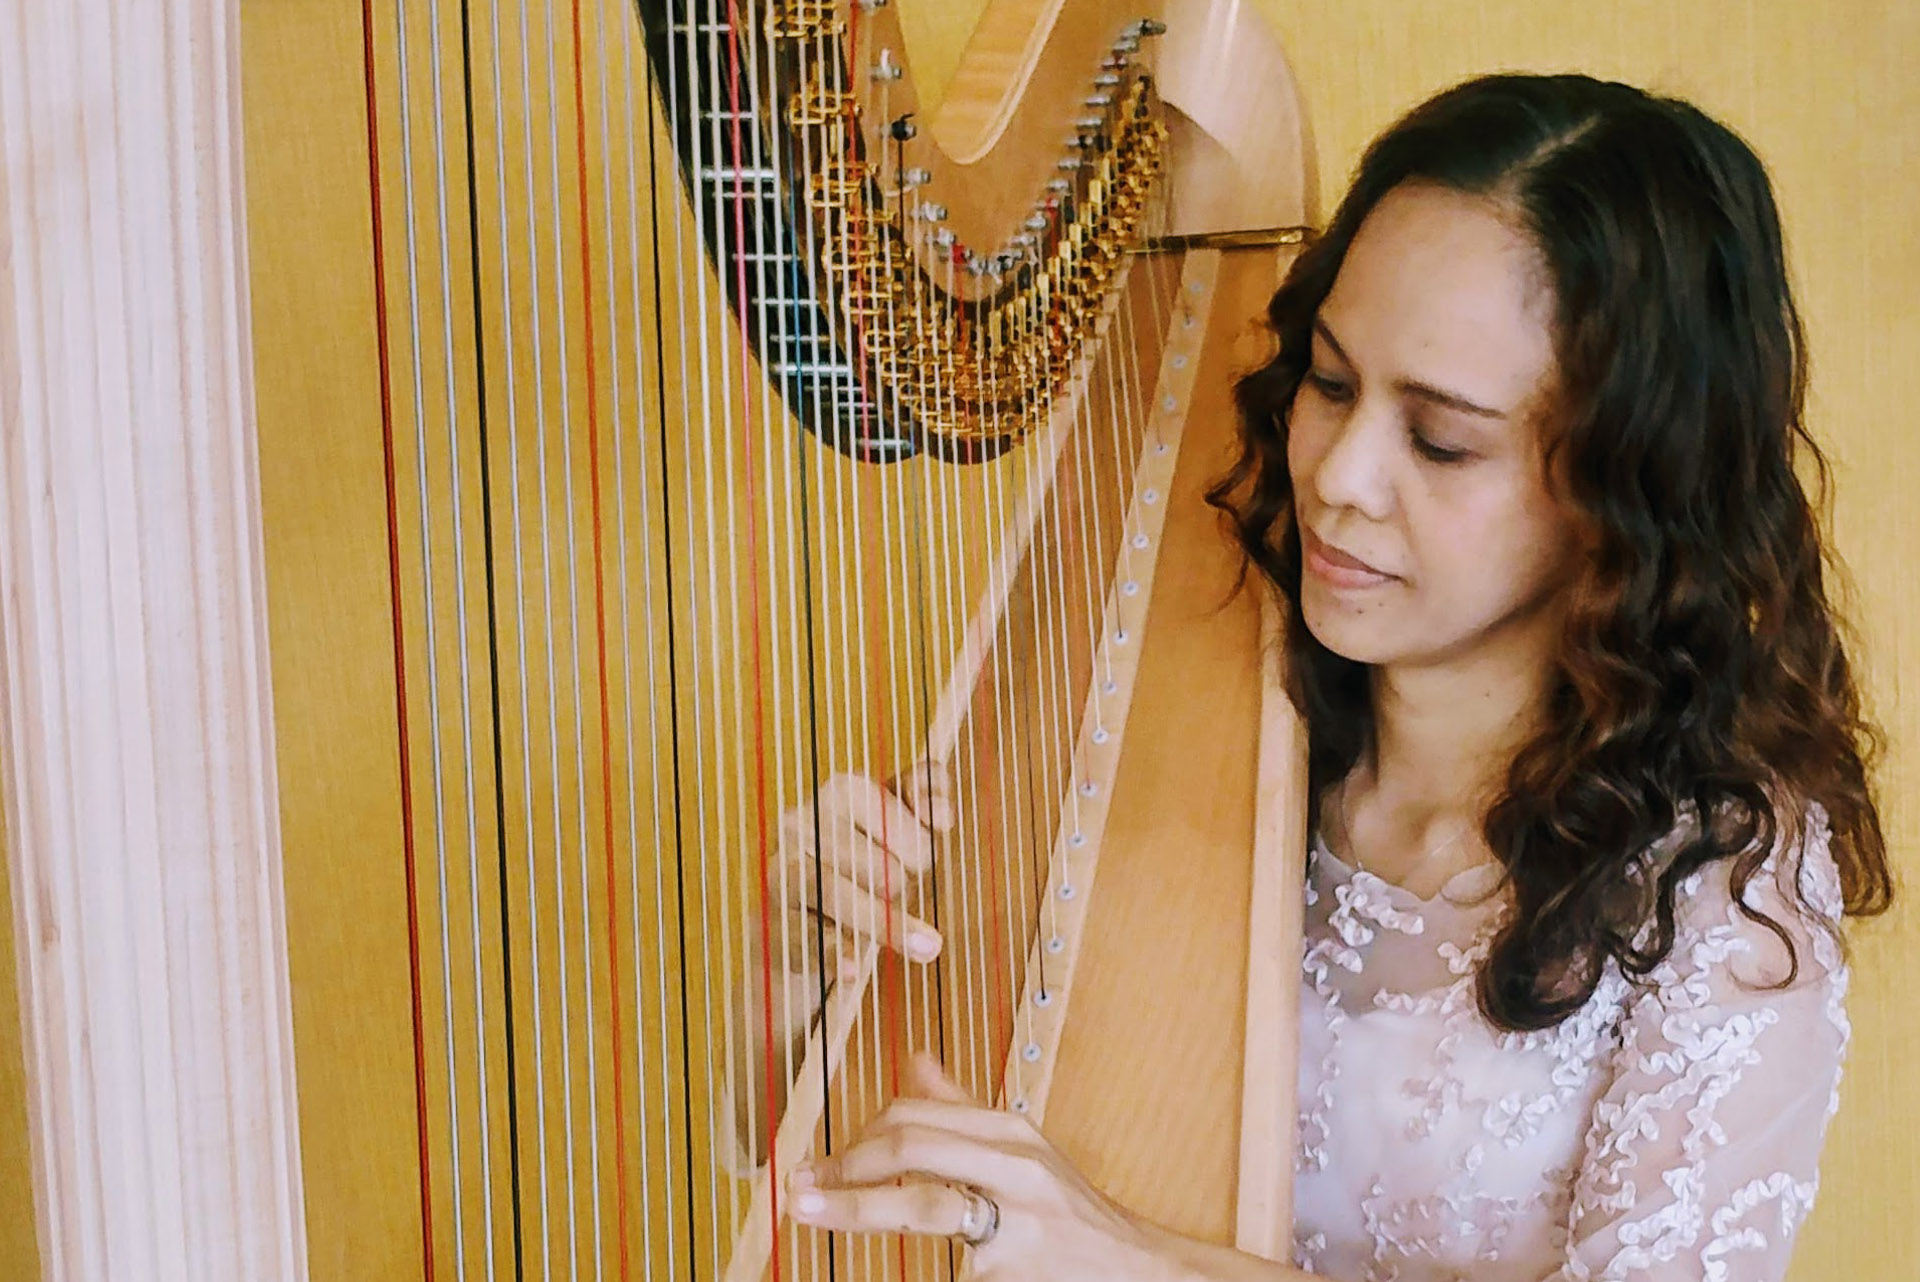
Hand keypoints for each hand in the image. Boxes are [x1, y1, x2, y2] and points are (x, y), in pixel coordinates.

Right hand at [731, 765, 953, 1164]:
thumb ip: (925, 799)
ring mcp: (782, 874)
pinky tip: (851, 968)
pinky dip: (834, 952)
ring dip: (887, 924)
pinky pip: (810, 938)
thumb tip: (942, 812)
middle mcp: (803, 822)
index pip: (897, 816)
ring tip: (929, 947)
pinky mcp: (774, 924)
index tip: (935, 845)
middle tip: (899, 892)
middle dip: (902, 884)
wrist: (799, 926)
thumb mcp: (901, 830)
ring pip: (843, 896)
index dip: (921, 844)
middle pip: (879, 864)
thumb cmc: (866, 867)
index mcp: (842, 789)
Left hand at [787, 1053, 1184, 1281]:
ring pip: (922, 1206)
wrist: (1135, 1271)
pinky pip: (949, 1270)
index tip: (819, 1162)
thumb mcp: (1022, 1151)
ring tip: (811, 1213)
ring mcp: (1017, 1220)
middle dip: (845, 1165)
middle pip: (911, 1146)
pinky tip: (883, 1269)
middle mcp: (1015, 1165)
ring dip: (854, 1210)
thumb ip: (961, 1111)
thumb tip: (912, 1061)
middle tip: (800, 1188)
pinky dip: (914, 1270)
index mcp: (1009, 1130)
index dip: (856, 1136)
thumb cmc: (1067, 1212)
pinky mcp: (1013, 1273)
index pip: (915, 1114)